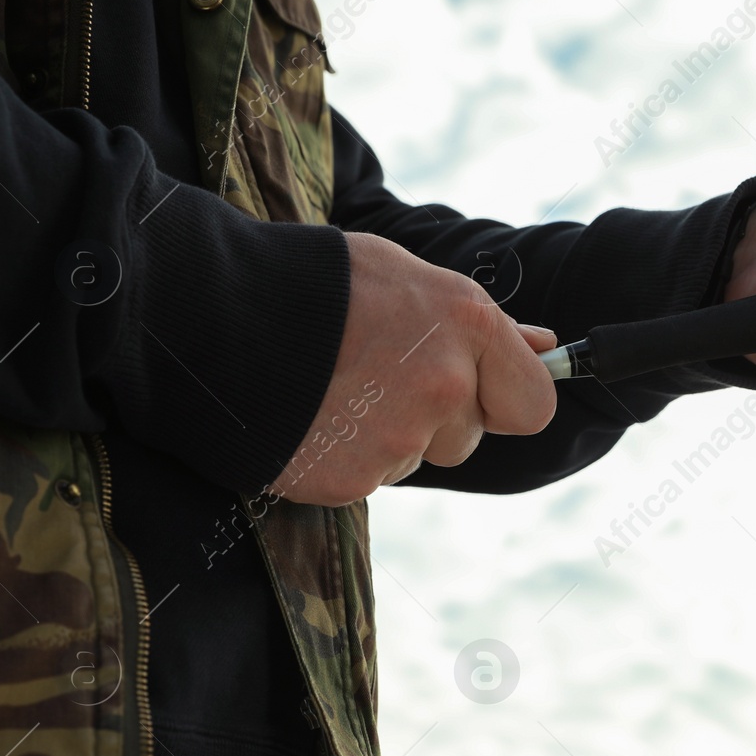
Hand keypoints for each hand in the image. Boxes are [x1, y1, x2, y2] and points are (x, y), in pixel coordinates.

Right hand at [271, 232, 557, 505]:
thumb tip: (544, 346)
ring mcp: (398, 438)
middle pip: (467, 438)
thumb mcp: (406, 277)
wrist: (211, 313)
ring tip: (332, 388)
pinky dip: (341, 456)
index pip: (534, 404)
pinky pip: (365, 479)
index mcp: (467, 326)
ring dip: (384, 436)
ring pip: (412, 457)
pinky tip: (308, 416)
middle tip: (376, 378)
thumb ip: (478, 322)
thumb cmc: (316, 284)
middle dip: (434, 420)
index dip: (507, 402)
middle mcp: (445, 386)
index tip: (479, 393)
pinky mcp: (351, 479)